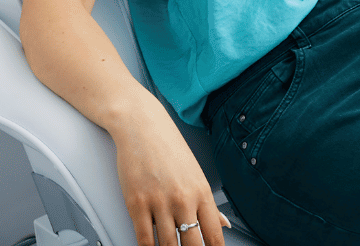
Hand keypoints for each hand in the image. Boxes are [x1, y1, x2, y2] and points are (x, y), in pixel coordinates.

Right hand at [111, 100, 231, 245]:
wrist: (143, 126)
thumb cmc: (169, 147)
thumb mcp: (195, 172)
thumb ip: (207, 203)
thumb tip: (223, 224)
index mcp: (201, 191)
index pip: (213, 233)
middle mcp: (183, 199)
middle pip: (192, 244)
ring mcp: (159, 202)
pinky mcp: (136, 204)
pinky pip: (144, 239)